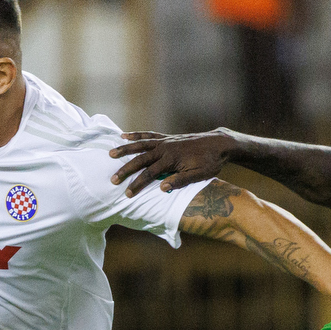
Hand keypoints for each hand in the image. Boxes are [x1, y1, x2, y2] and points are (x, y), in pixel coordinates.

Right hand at [109, 130, 235, 196]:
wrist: (219, 144)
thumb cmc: (210, 162)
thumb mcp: (198, 175)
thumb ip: (180, 181)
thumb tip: (161, 188)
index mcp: (171, 160)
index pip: (150, 174)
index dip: (137, 184)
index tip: (127, 193)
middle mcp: (165, 148)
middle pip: (141, 159)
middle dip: (125, 169)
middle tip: (112, 179)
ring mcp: (165, 141)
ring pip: (141, 145)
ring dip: (125, 149)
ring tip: (111, 153)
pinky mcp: (167, 138)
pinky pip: (148, 135)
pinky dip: (136, 135)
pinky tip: (125, 135)